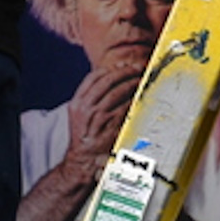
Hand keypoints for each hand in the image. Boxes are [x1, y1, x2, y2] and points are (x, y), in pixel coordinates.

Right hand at [63, 58, 144, 173]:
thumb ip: (93, 94)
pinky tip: (140, 96)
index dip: (111, 68)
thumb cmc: (86, 131)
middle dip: (125, 71)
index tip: (124, 64)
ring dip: (132, 83)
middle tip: (138, 68)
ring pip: (117, 93)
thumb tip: (115, 74)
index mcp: (78, 101)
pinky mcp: (110, 127)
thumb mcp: (81, 111)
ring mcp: (98, 118)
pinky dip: (134, 100)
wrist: (84, 156)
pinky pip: (125, 108)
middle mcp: (86, 108)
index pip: (94, 77)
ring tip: (141, 79)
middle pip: (108, 81)